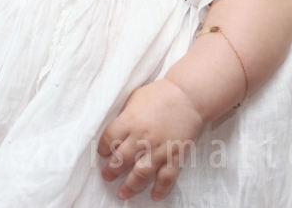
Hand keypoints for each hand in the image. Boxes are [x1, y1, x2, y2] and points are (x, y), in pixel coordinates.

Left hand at [98, 78, 204, 200]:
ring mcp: (159, 149)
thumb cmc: (159, 94)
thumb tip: (115, 131)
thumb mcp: (135, 98)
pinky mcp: (175, 155)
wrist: (188, 95)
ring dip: (130, 186)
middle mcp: (141, 138)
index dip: (102, 149)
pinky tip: (154, 196)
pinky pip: (166, 177)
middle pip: (120, 161)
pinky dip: (160, 189)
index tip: (103, 153)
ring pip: (140, 174)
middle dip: (111, 171)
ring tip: (123, 193)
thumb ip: (124, 116)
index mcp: (129, 121)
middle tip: (107, 176)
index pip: (108, 140)